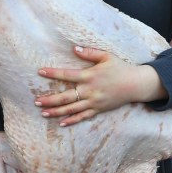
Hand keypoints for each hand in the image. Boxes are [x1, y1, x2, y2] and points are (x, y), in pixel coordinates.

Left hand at [35, 45, 166, 126]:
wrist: (135, 84)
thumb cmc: (120, 68)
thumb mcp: (106, 56)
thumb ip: (90, 52)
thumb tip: (74, 49)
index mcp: (89, 76)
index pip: (67, 74)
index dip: (53, 73)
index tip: (40, 71)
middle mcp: (89, 90)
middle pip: (65, 97)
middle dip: (49, 99)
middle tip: (36, 101)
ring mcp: (93, 102)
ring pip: (71, 109)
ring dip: (56, 111)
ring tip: (43, 113)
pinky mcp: (98, 109)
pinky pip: (83, 116)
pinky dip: (72, 120)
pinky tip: (61, 123)